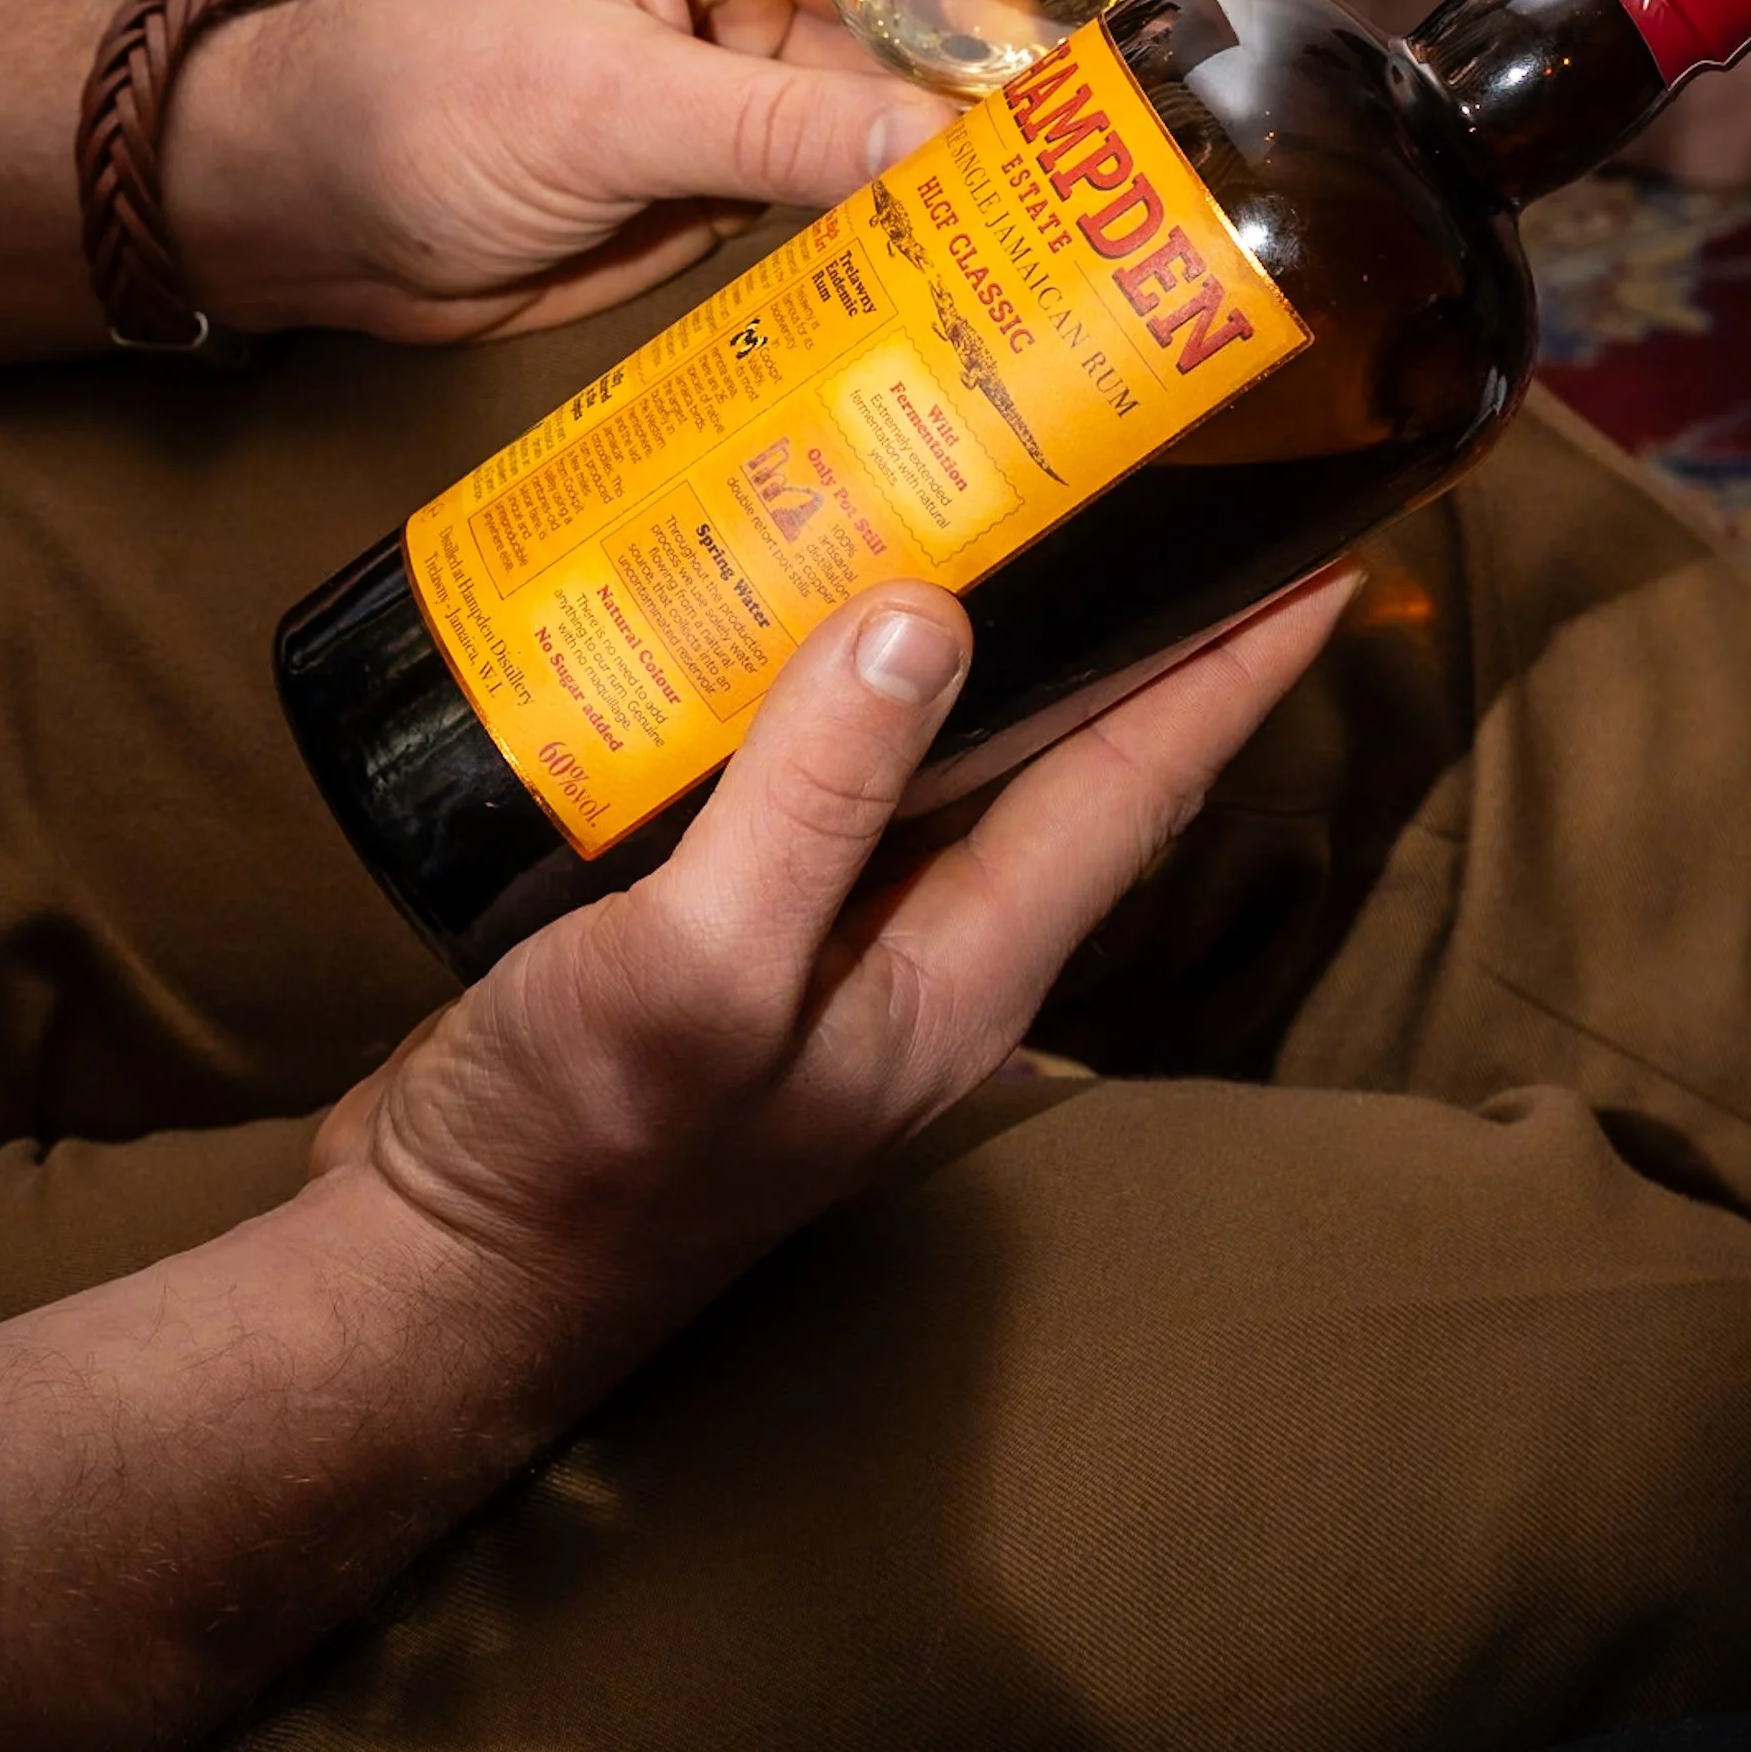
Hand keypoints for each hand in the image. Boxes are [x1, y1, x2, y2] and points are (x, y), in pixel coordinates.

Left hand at [174, 0, 1129, 347]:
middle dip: (1002, 7)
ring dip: (969, 120)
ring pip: (903, 67)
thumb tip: (933, 143)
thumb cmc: (407, 98)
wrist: (317, 219)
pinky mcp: (744, 151)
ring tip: (1054, 177)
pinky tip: (982, 229)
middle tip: (1085, 84)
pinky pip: (861, 159)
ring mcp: (744, 48)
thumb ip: (768, 123)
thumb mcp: (591, 101)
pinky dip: (917, 194)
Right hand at [317, 568, 1354, 1324]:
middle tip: (1145, 469)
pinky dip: (817, 670)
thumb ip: (814, 804)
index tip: (1324, 548)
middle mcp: (908, 953)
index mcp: (954, 978)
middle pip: (1056, 757)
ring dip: (965, 628)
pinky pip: (801, 765)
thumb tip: (924, 615)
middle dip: (1122, 618)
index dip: (1233, 669)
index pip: (1135, 790)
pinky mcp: (710, 919)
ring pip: (926, 751)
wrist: (426, 1282)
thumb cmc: (573, 1162)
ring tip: (983, 481)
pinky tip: (776, 591)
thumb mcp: (697, 975)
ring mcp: (811, 940)